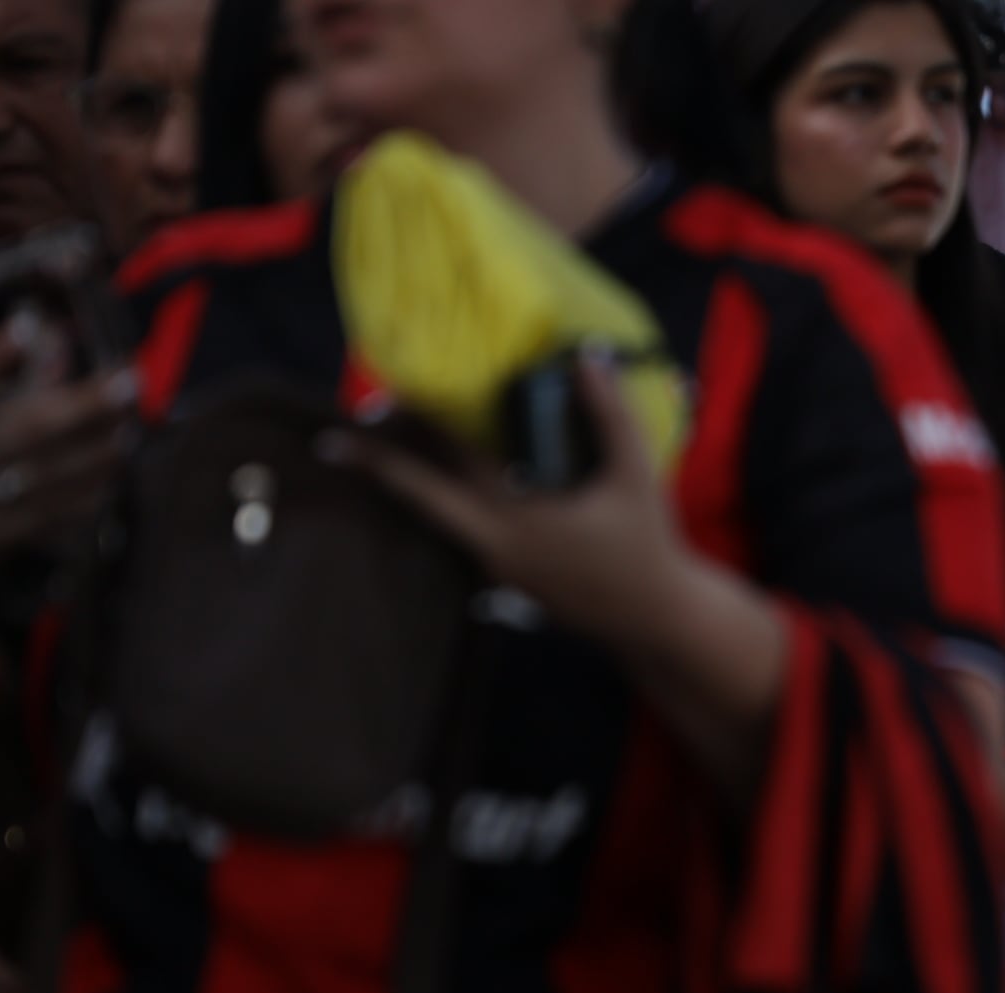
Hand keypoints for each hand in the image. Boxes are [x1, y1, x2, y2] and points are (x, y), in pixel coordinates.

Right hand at [0, 315, 138, 596]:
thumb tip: (56, 336)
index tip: (27, 325)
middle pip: (26, 427)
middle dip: (86, 404)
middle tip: (129, 384)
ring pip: (52, 473)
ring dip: (101, 451)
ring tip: (132, 430)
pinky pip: (54, 515)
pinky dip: (89, 493)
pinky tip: (110, 475)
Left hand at [326, 357, 691, 653]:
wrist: (659, 621)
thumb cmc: (648, 547)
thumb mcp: (634, 475)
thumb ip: (610, 416)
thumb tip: (588, 358)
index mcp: (510, 521)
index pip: (437, 474)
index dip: (392, 447)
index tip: (345, 427)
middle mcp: (492, 547)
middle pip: (424, 497)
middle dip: (389, 461)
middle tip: (362, 424)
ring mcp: (498, 570)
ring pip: (445, 517)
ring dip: (426, 480)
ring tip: (411, 441)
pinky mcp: (512, 581)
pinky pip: (469, 533)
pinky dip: (456, 502)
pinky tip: (465, 483)